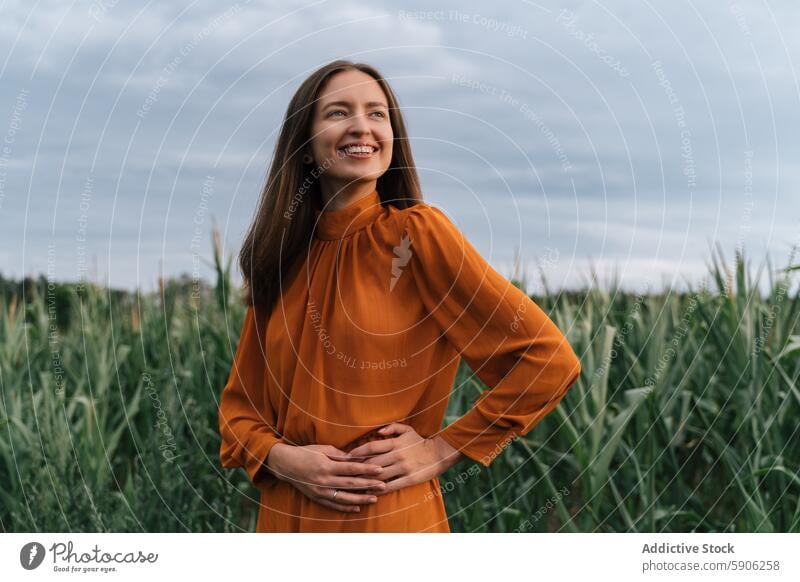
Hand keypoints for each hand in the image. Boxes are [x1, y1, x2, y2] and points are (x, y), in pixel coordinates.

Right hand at [266, 443, 385, 512]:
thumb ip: (340, 455)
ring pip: (344, 497)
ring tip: (374, 498)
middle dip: (368, 485)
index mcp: (327, 465)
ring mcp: (320, 491)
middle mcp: (324, 480)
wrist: (285, 465)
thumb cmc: (306, 453)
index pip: (351, 468)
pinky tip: (358, 507)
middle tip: (383, 486)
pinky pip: (334, 505)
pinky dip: (346, 507)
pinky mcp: (317, 498)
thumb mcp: (323, 449)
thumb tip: (357, 458)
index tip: (380, 469)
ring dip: (361, 499)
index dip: (366, 469)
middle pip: (351, 484)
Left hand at [345, 423, 464, 495]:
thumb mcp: (407, 430)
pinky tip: (370, 492)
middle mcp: (398, 455)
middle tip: (344, 472)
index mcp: (395, 443)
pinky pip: (391, 486)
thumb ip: (392, 427)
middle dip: (357, 468)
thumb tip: (378, 430)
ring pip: (379, 476)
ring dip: (365, 480)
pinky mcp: (409, 479)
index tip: (347, 456)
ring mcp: (403, 468)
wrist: (439, 454)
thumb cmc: (419, 442)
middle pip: (372, 463)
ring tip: (353, 484)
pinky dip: (379, 489)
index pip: (371, 447)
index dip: (358, 452)